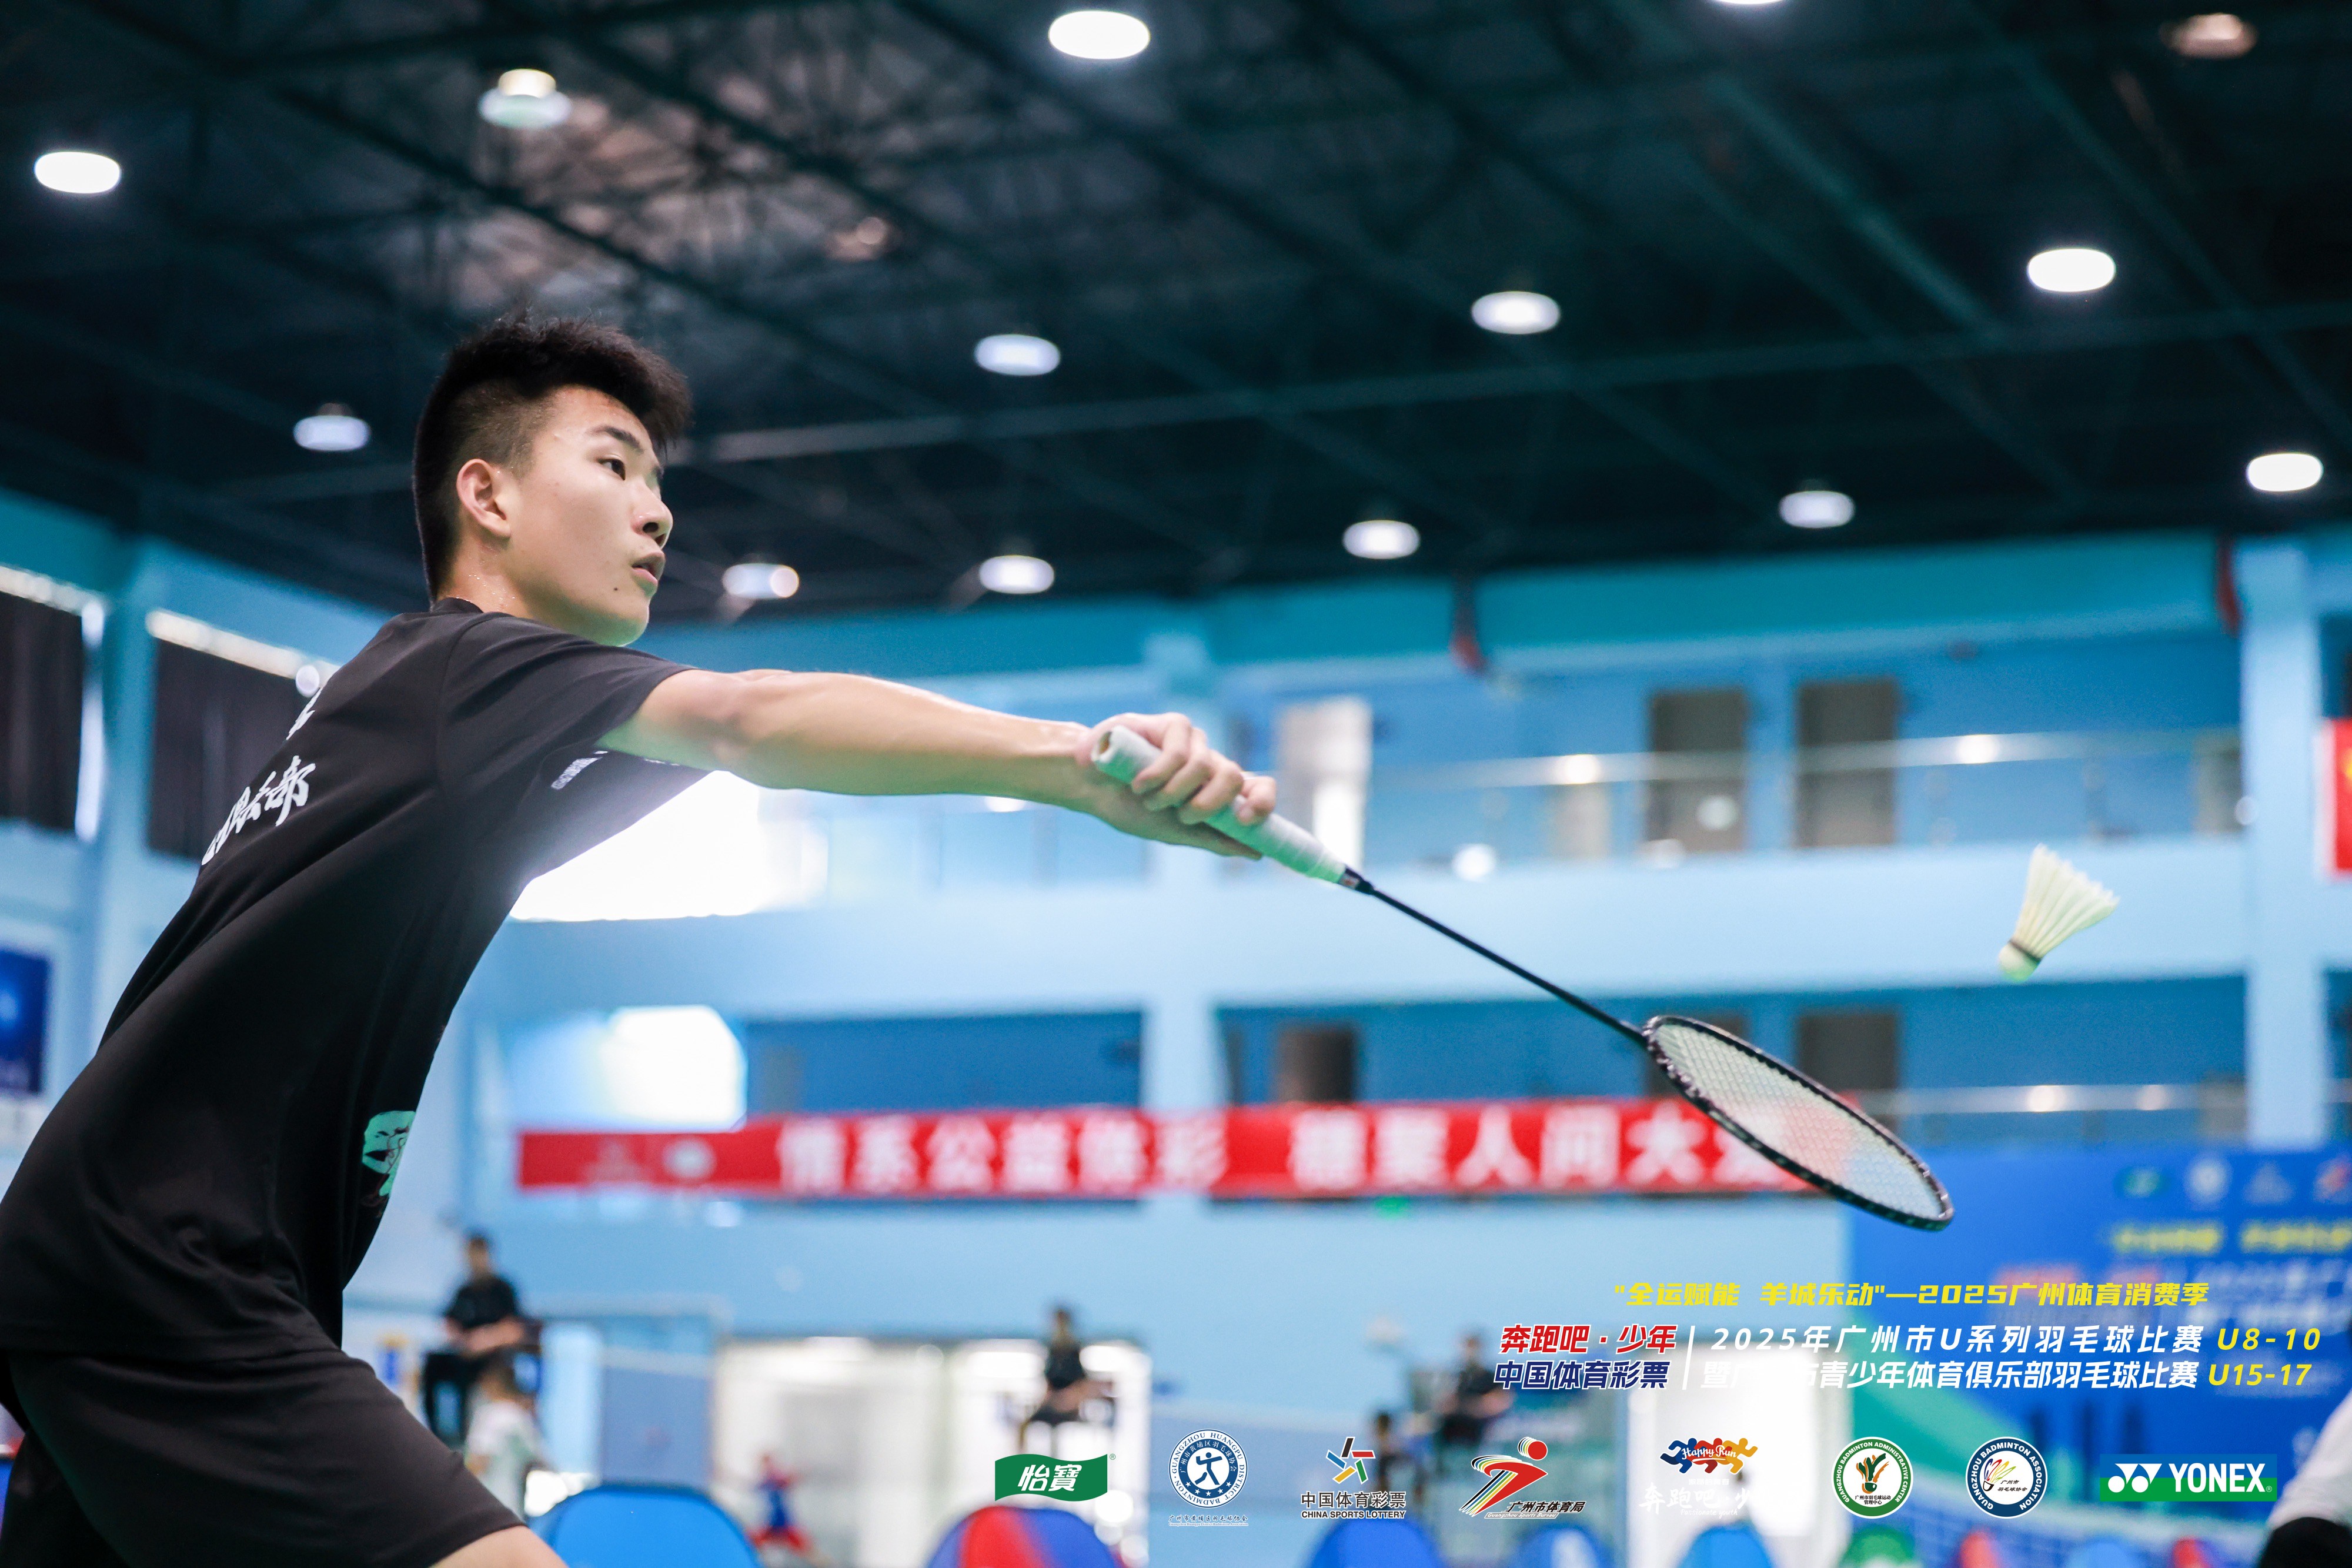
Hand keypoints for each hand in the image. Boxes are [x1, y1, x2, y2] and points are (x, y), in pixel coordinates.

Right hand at [1071, 712, 1275, 857]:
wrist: (1089, 786)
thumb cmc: (1129, 807)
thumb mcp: (1173, 831)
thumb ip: (1213, 839)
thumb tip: (1257, 853)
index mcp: (1216, 789)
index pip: (1259, 786)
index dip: (1263, 801)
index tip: (1246, 821)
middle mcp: (1210, 762)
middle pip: (1235, 776)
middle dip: (1208, 805)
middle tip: (1181, 815)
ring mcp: (1193, 742)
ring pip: (1205, 765)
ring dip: (1173, 792)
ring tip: (1148, 798)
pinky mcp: (1173, 725)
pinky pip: (1179, 752)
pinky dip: (1158, 775)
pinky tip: (1138, 783)